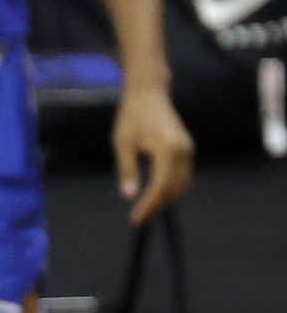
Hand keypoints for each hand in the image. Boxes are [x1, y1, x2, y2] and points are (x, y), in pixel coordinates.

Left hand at [113, 85, 193, 224]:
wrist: (150, 93)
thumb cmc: (133, 115)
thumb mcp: (123, 143)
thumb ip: (127, 170)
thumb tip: (130, 195)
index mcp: (168, 150)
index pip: (161, 187)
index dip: (149, 205)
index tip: (135, 219)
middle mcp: (184, 151)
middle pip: (174, 189)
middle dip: (157, 206)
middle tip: (139, 219)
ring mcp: (188, 150)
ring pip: (182, 184)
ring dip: (165, 199)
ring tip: (145, 211)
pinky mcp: (187, 149)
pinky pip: (182, 175)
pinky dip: (170, 188)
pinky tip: (155, 196)